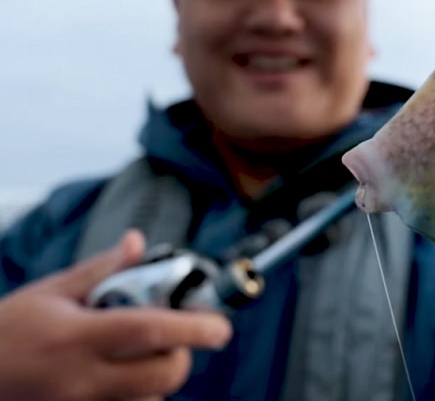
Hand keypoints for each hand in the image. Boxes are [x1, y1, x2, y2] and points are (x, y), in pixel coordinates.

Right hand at [0, 230, 232, 400]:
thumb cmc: (8, 331)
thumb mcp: (50, 292)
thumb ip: (102, 271)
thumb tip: (138, 243)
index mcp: (76, 336)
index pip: (148, 332)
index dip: (193, 328)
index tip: (221, 326)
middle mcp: (82, 378)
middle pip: (163, 375)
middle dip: (182, 353)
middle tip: (176, 334)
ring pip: (151, 399)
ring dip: (158, 378)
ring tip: (139, 355)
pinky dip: (139, 395)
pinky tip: (123, 376)